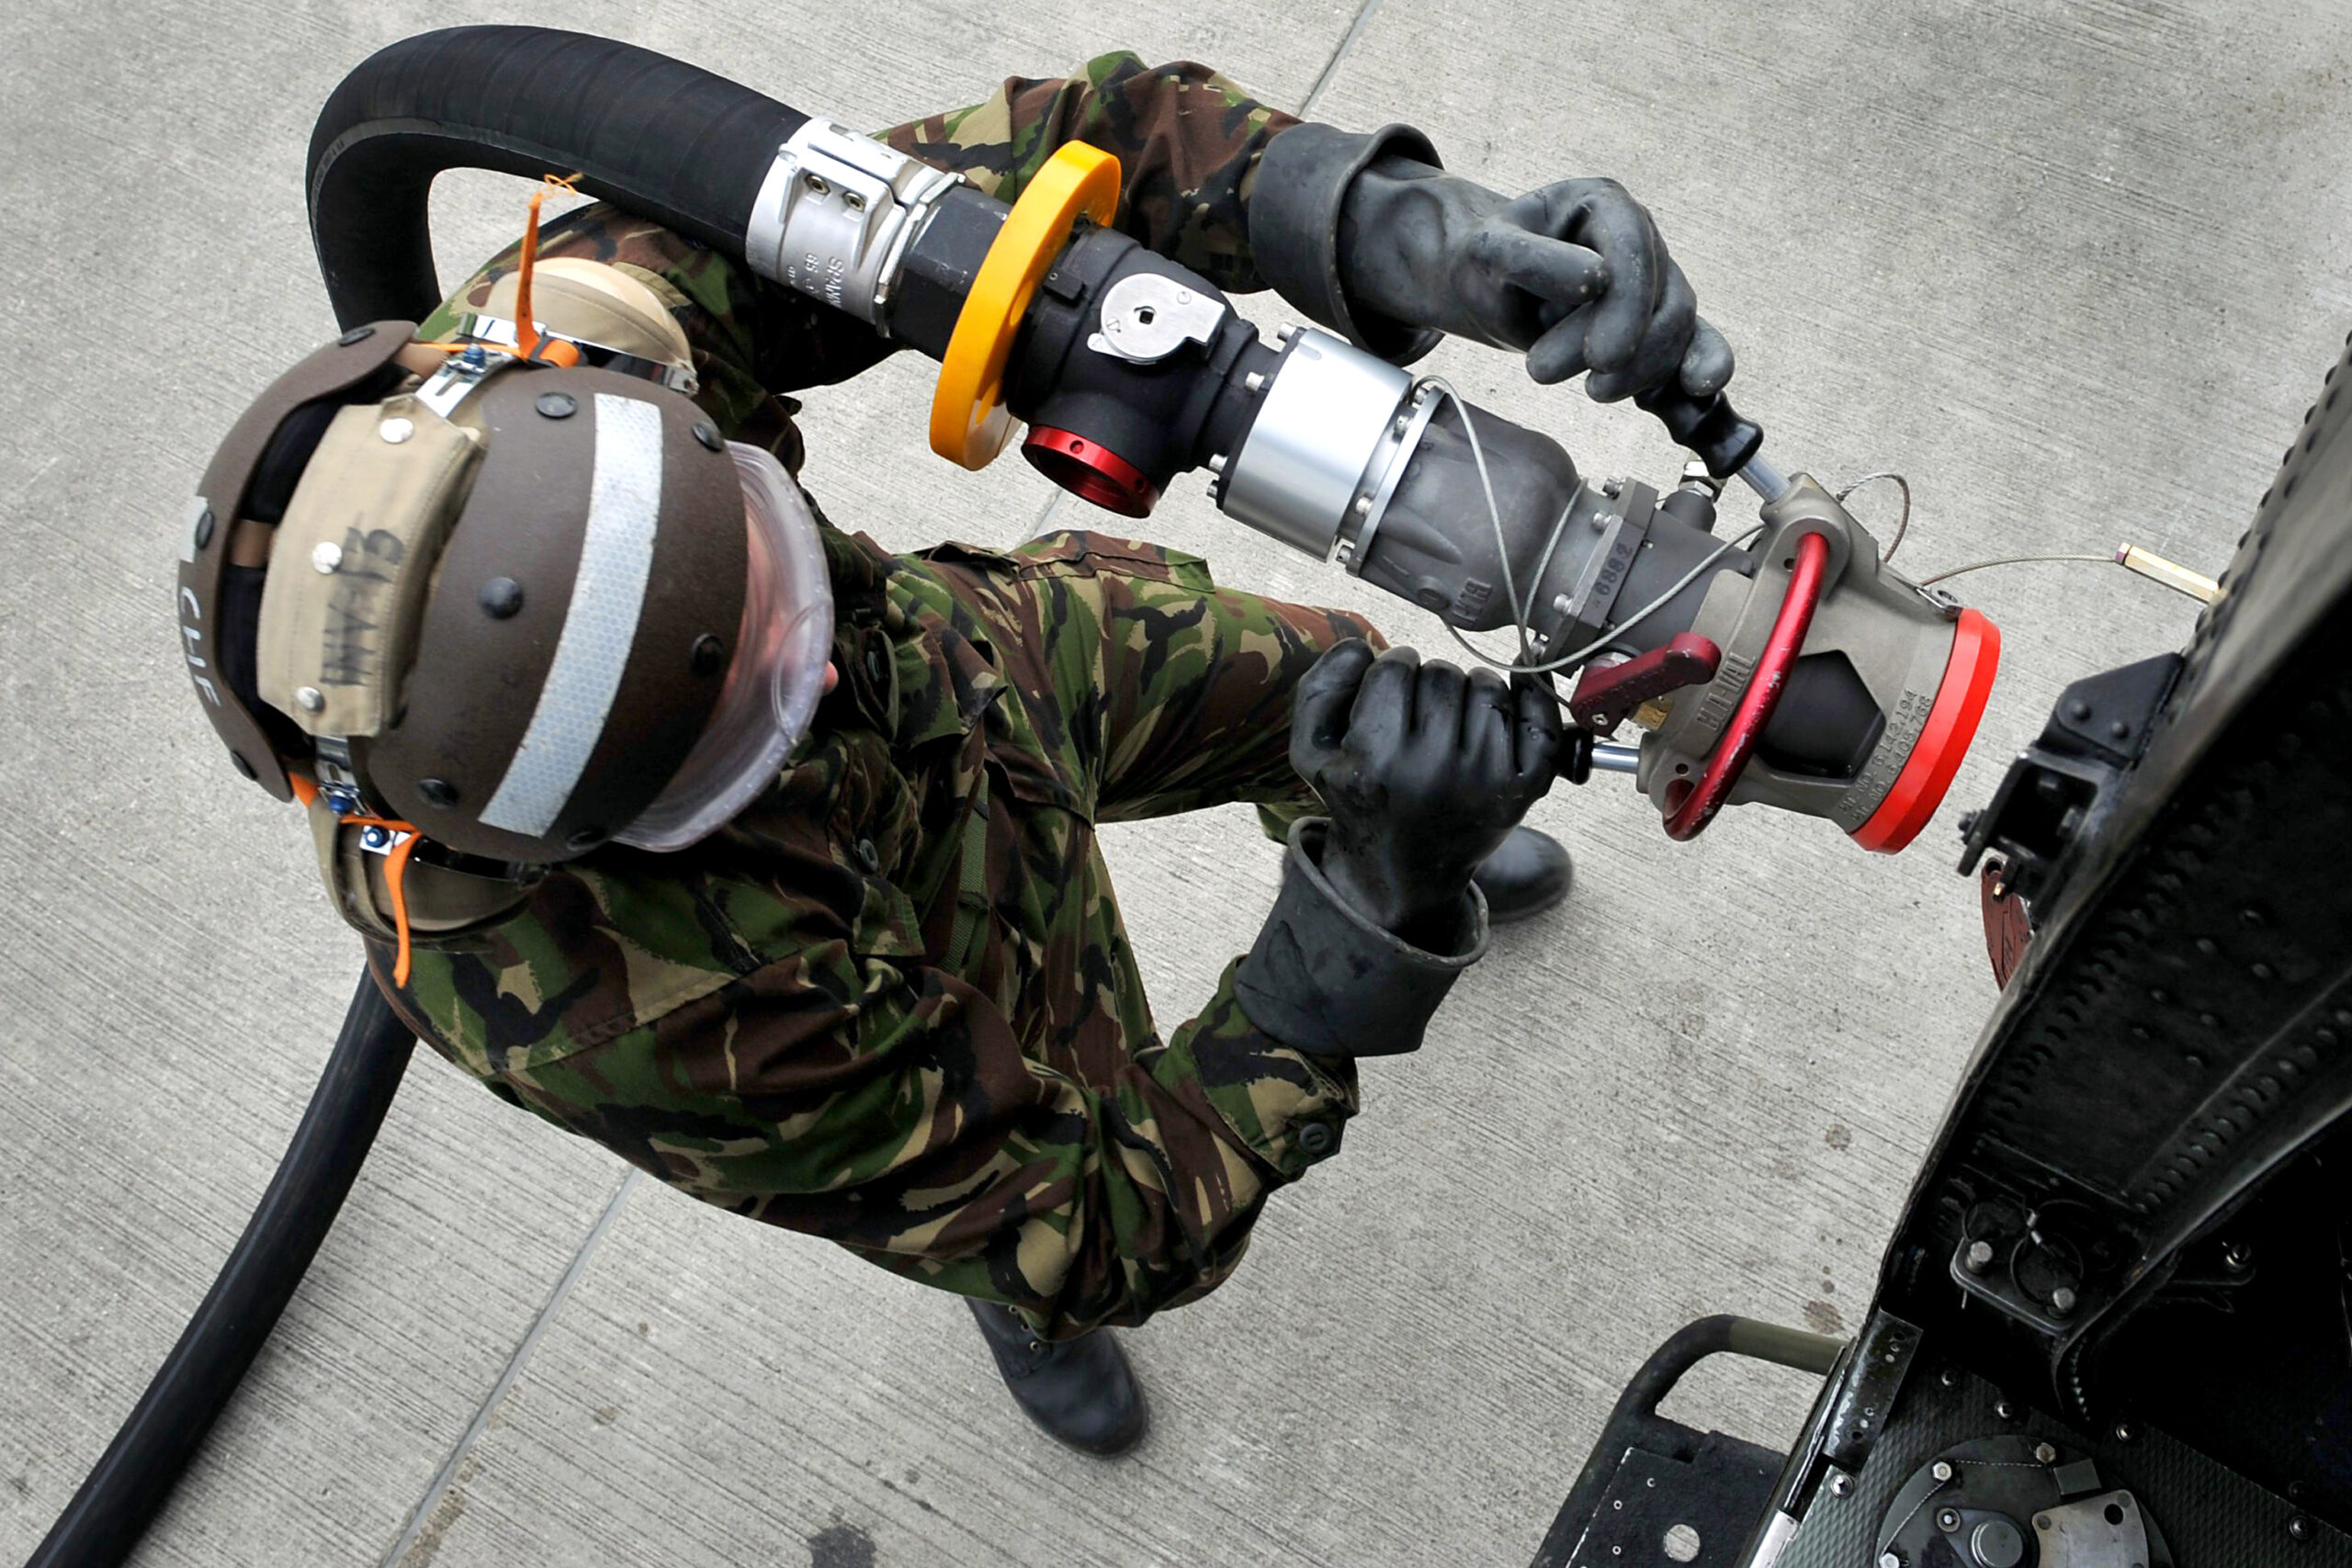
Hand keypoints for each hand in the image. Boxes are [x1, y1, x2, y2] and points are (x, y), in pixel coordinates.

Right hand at [1291, 641, 1562, 945]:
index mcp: (1376, 761)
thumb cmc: (1360, 800)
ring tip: (1454, 715)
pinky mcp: (1522, 790)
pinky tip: (1511, 699)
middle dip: (1429, 681)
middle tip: (1421, 709)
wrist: (1400, 870)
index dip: (1392, 669)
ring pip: (1487, 687)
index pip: (1396, 668)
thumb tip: (1361, 647)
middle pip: (1443, 674)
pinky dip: (1530, 698)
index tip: (1392, 686)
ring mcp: (1484, 781)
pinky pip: (1539, 720)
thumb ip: (1320, 689)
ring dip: (1470, 688)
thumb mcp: (1312, 753)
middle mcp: (1433, 771)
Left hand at [1338, 163, 1732, 403]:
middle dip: (1621, 348)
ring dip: (1638, 371)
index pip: (1633, 253)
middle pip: (1661, 298)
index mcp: (1604, 206)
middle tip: (1541, 371)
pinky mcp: (1657, 322)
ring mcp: (1655, 280)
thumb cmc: (1488, 263)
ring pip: (1675, 329)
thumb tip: (1597, 278)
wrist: (1490, 287)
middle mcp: (1640, 239)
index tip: (1600, 357)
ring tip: (1588, 391)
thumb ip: (1535, 260)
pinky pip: (1694, 342)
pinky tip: (1702, 389)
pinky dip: (1701, 365)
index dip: (1625, 307)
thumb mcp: (1491, 254)